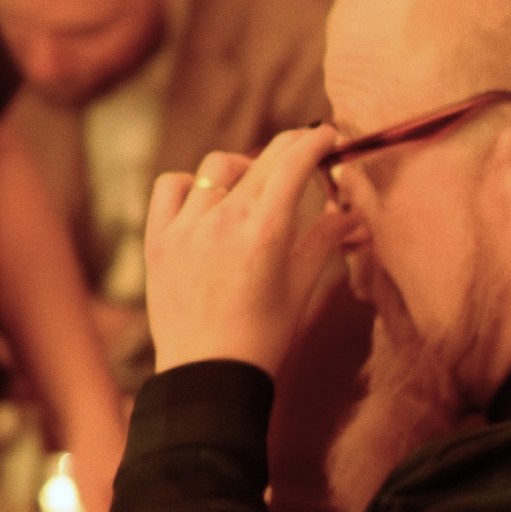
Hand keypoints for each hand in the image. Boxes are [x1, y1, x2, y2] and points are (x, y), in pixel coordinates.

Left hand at [142, 130, 347, 378]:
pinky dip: (192, 184)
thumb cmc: (264, 340)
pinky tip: (207, 201)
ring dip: (244, 167)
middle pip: (261, 160)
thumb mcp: (301, 289)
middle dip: (289, 148)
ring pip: (218, 167)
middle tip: (306, 148)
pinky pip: (172, 187)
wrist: (209, 376)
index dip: (315, 142)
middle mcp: (223, 220)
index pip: (293, 163)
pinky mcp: (158, 239)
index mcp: (265, 232)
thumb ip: (324, 242)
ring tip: (256, 184)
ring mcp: (186, 227)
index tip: (329, 136)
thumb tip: (352, 217)